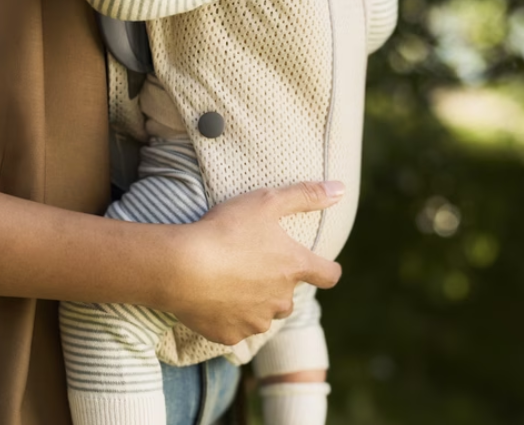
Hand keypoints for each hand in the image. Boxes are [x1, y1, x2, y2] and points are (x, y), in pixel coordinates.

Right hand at [165, 182, 344, 345]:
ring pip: (263, 314)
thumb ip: (305, 195)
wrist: (182, 267)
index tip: (320, 266)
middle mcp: (281, 300)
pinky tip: (211, 297)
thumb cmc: (225, 230)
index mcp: (293, 267)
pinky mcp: (230, 335)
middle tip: (251, 263)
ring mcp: (255, 321)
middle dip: (276, 283)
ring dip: (253, 301)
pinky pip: (235, 328)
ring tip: (228, 279)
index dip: (326, 269)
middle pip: (289, 296)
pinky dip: (227, 315)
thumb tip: (340, 188)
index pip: (329, 275)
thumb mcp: (266, 201)